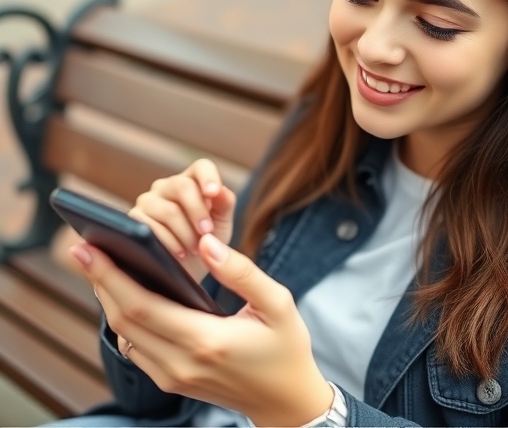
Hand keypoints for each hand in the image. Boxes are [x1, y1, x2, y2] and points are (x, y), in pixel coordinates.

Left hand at [70, 236, 332, 427]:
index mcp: (206, 340)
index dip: (110, 275)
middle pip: (123, 319)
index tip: (89, 248)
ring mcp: (173, 377)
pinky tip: (126, 293)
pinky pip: (137, 347)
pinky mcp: (173, 381)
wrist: (286, 402)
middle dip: (99, 281)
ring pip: (126, 334)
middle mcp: (181, 363)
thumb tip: (207, 244)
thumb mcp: (278, 303)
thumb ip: (241, 272)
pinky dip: (125, 318)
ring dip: (109, 299)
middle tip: (82, 248)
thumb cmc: (286, 347)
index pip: (142, 305)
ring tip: (100, 265)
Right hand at [129, 159, 235, 281]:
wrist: (185, 272)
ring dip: (186, 232)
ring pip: (168, 210)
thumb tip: (221, 191)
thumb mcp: (220, 225)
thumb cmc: (206, 243)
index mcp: (192, 181)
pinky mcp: (134, 220)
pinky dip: (170, 242)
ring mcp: (148, 202)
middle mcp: (167, 186)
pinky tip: (180, 253)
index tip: (214, 192)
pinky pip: (150, 228)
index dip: (208, 177)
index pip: (201, 167)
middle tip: (207, 232)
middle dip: (198, 211)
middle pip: (182, 186)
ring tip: (196, 248)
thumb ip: (224, 204)